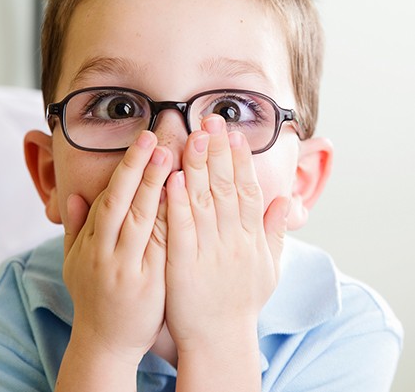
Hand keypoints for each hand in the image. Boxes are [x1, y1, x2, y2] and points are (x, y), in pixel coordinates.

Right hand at [62, 131, 172, 365]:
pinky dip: (169, 221)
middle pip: (121, 204)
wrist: (105, 341)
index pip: (107, 200)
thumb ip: (75, 228)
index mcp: (89, 245)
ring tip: (170, 159)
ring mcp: (127, 269)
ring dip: (155, 188)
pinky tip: (182, 199)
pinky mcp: (148, 284)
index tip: (141, 144)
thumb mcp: (73, 262)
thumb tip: (73, 195)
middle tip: (154, 139)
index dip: (124, 171)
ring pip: (140, 222)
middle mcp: (105, 254)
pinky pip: (160, 247)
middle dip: (138, 169)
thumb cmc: (92, 295)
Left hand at [164, 115, 288, 353]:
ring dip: (198, 167)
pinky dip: (178, 202)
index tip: (233, 134)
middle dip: (218, 152)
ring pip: (203, 202)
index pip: (247, 190)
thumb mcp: (269, 267)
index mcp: (251, 238)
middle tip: (211, 120)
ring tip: (193, 137)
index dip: (239, 160)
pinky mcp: (183, 265)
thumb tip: (286, 200)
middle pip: (225, 188)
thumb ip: (276, 232)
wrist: (220, 339)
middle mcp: (233, 240)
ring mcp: (208, 251)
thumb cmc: (242, 302)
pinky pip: (181, 229)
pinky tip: (173, 177)